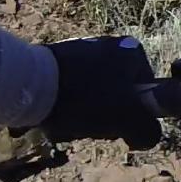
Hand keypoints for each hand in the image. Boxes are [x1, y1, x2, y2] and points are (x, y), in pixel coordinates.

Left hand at [40, 36, 160, 148]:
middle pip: (118, 95)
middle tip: (91, 128)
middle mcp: (111, 45)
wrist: (32, 85)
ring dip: (84, 114)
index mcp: (133, 52)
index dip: (134, 115)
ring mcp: (83, 50)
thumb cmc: (87, 98)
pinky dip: (66, 105)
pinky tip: (55, 116)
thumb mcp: (129, 121)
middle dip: (105, 116)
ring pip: (93, 94)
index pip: (145, 92)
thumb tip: (148, 137)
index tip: (117, 127)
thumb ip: (148, 131)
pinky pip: (72, 88)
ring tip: (68, 125)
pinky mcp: (58, 59)